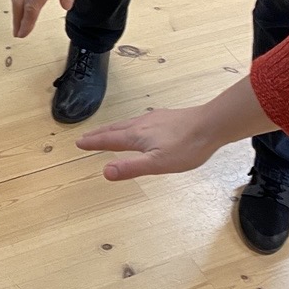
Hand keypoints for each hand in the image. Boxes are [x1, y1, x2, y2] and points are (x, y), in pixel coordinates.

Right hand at [76, 106, 218, 179]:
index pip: (109, 140)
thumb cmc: (186, 147)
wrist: (210, 125)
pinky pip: (138, 121)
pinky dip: (128, 125)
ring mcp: (153, 119)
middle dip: (98, 134)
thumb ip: (131, 167)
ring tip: (105, 132)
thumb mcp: (158, 164)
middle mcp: (141, 124)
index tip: (79, 143)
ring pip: (126, 124)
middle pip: (115, 129)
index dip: (93, 143)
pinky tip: (136, 127)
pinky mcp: (164, 117)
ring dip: (112, 129)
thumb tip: (105, 171)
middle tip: (85, 137)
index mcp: (136, 137)